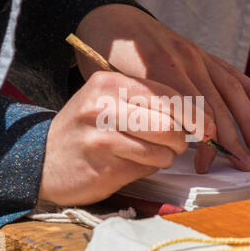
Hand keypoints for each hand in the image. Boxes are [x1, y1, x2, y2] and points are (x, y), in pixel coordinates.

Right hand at [39, 71, 212, 205]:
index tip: (207, 129)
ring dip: (167, 156)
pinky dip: (151, 167)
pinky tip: (135, 164)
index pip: (167, 95)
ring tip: (155, 155)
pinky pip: (147, 166)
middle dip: (182, 138)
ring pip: (162, 147)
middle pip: (169, 121)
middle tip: (178, 145)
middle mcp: (104, 105)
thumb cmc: (85, 129)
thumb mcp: (109, 103)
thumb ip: (146, 104)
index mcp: (109, 83)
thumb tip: (194, 119)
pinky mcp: (103, 164)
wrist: (43, 159)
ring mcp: (101, 135)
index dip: (194, 114)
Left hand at [74, 4, 249, 172]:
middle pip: (216, 105)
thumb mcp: (113, 85)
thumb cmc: (107, 56)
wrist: (112, 20)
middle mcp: (185, 60)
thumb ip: (140, 109)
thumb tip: (167, 141)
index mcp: (160, 69)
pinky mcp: (202, 53)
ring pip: (229, 90)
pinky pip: (231, 72)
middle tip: (242, 163)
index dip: (204, 141)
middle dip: (231, 139)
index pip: (193, 112)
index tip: (207, 163)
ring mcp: (196, 55)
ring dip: (246, 119)